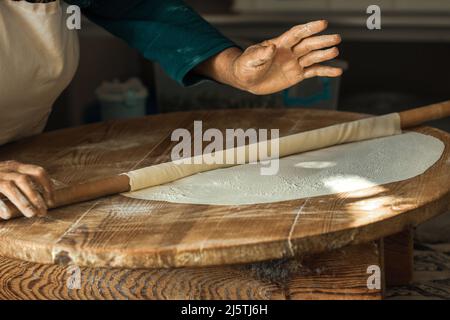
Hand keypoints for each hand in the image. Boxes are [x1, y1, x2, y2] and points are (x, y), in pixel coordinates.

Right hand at [0, 161, 53, 218]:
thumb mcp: (11, 178)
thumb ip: (24, 185)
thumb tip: (43, 202)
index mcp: (16, 166)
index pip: (38, 172)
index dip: (48, 186)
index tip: (52, 202)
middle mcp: (6, 169)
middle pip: (25, 180)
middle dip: (36, 196)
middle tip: (43, 212)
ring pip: (11, 186)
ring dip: (23, 201)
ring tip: (31, 215)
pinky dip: (1, 205)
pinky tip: (8, 215)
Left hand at [197, 20, 341, 94]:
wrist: (246, 80)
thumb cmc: (245, 67)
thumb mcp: (249, 60)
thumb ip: (260, 54)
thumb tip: (270, 48)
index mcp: (279, 44)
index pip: (296, 34)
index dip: (309, 28)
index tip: (322, 23)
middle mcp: (289, 52)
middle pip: (308, 44)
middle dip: (321, 41)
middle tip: (336, 38)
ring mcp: (294, 63)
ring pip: (312, 57)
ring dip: (324, 54)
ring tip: (335, 51)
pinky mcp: (296, 75)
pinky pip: (313, 72)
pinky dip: (325, 71)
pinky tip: (337, 71)